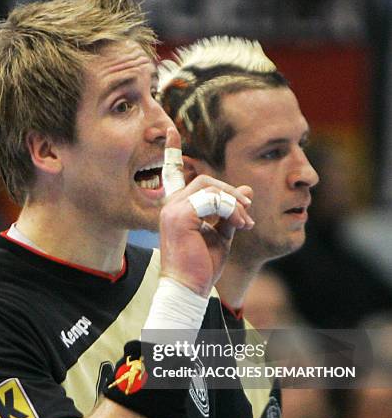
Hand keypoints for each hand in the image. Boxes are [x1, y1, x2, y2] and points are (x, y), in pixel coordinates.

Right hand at [160, 128, 253, 296]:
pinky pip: (212, 201)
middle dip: (231, 193)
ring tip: (245, 222)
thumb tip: (245, 190)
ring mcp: (173, 210)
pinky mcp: (180, 216)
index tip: (169, 128)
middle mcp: (171, 206)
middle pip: (205, 180)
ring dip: (234, 202)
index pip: (171, 173)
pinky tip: (239, 225)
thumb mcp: (221, 235)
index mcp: (177, 208)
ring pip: (210, 187)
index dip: (171, 149)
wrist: (189, 289)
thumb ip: (230, 212)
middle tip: (248, 212)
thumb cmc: (202, 266)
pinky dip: (231, 210)